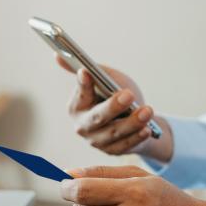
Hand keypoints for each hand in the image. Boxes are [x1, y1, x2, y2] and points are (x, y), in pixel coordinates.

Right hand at [56, 56, 171, 161]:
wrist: (132, 119)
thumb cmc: (115, 95)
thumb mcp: (105, 80)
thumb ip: (92, 70)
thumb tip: (58, 55)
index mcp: (76, 106)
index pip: (80, 95)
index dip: (83, 85)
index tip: (86, 72)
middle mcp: (83, 126)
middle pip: (97, 117)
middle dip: (113, 106)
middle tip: (129, 94)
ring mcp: (97, 141)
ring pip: (114, 132)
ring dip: (132, 122)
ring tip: (147, 111)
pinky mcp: (113, 151)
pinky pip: (125, 145)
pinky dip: (137, 137)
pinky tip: (147, 129)